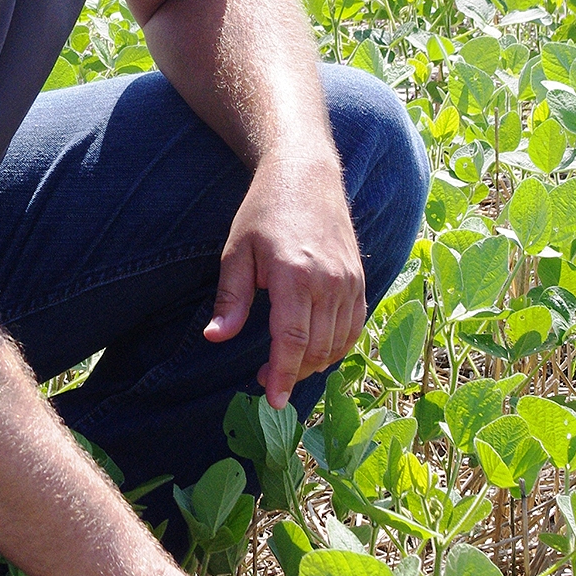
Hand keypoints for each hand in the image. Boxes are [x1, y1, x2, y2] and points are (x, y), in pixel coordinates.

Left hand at [203, 151, 365, 406]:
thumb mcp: (237, 251)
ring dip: (314, 364)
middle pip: (317, 349)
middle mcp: (328, 281)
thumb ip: (231, 299)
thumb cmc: (264, 211)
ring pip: (338, 342)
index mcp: (294, 275)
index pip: (292, 341)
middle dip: (293, 374)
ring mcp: (349, 281)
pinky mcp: (359, 279)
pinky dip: (337, 346)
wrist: (305, 175)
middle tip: (267, 382)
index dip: (283, 376)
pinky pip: (354, 327)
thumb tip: (215, 337)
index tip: (272, 401)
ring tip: (287, 367)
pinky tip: (315, 351)